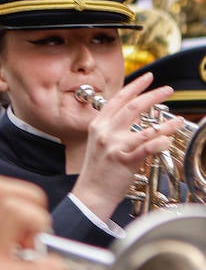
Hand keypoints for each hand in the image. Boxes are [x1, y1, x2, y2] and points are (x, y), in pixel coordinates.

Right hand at [73, 75, 182, 219]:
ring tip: (177, 120)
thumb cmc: (98, 170)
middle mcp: (105, 133)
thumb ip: (114, 127)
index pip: (118, 99)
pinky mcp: (123, 161)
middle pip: (133, 108)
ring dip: (165, 123)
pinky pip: (146, 148)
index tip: (148, 77)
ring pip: (144, 129)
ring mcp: (114, 146)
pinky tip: (169, 139)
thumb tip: (135, 115)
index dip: (134, 86)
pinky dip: (160, 142)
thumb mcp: (100, 143)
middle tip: (168, 90)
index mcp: (98, 125)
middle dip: (153, 96)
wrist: (91, 193)